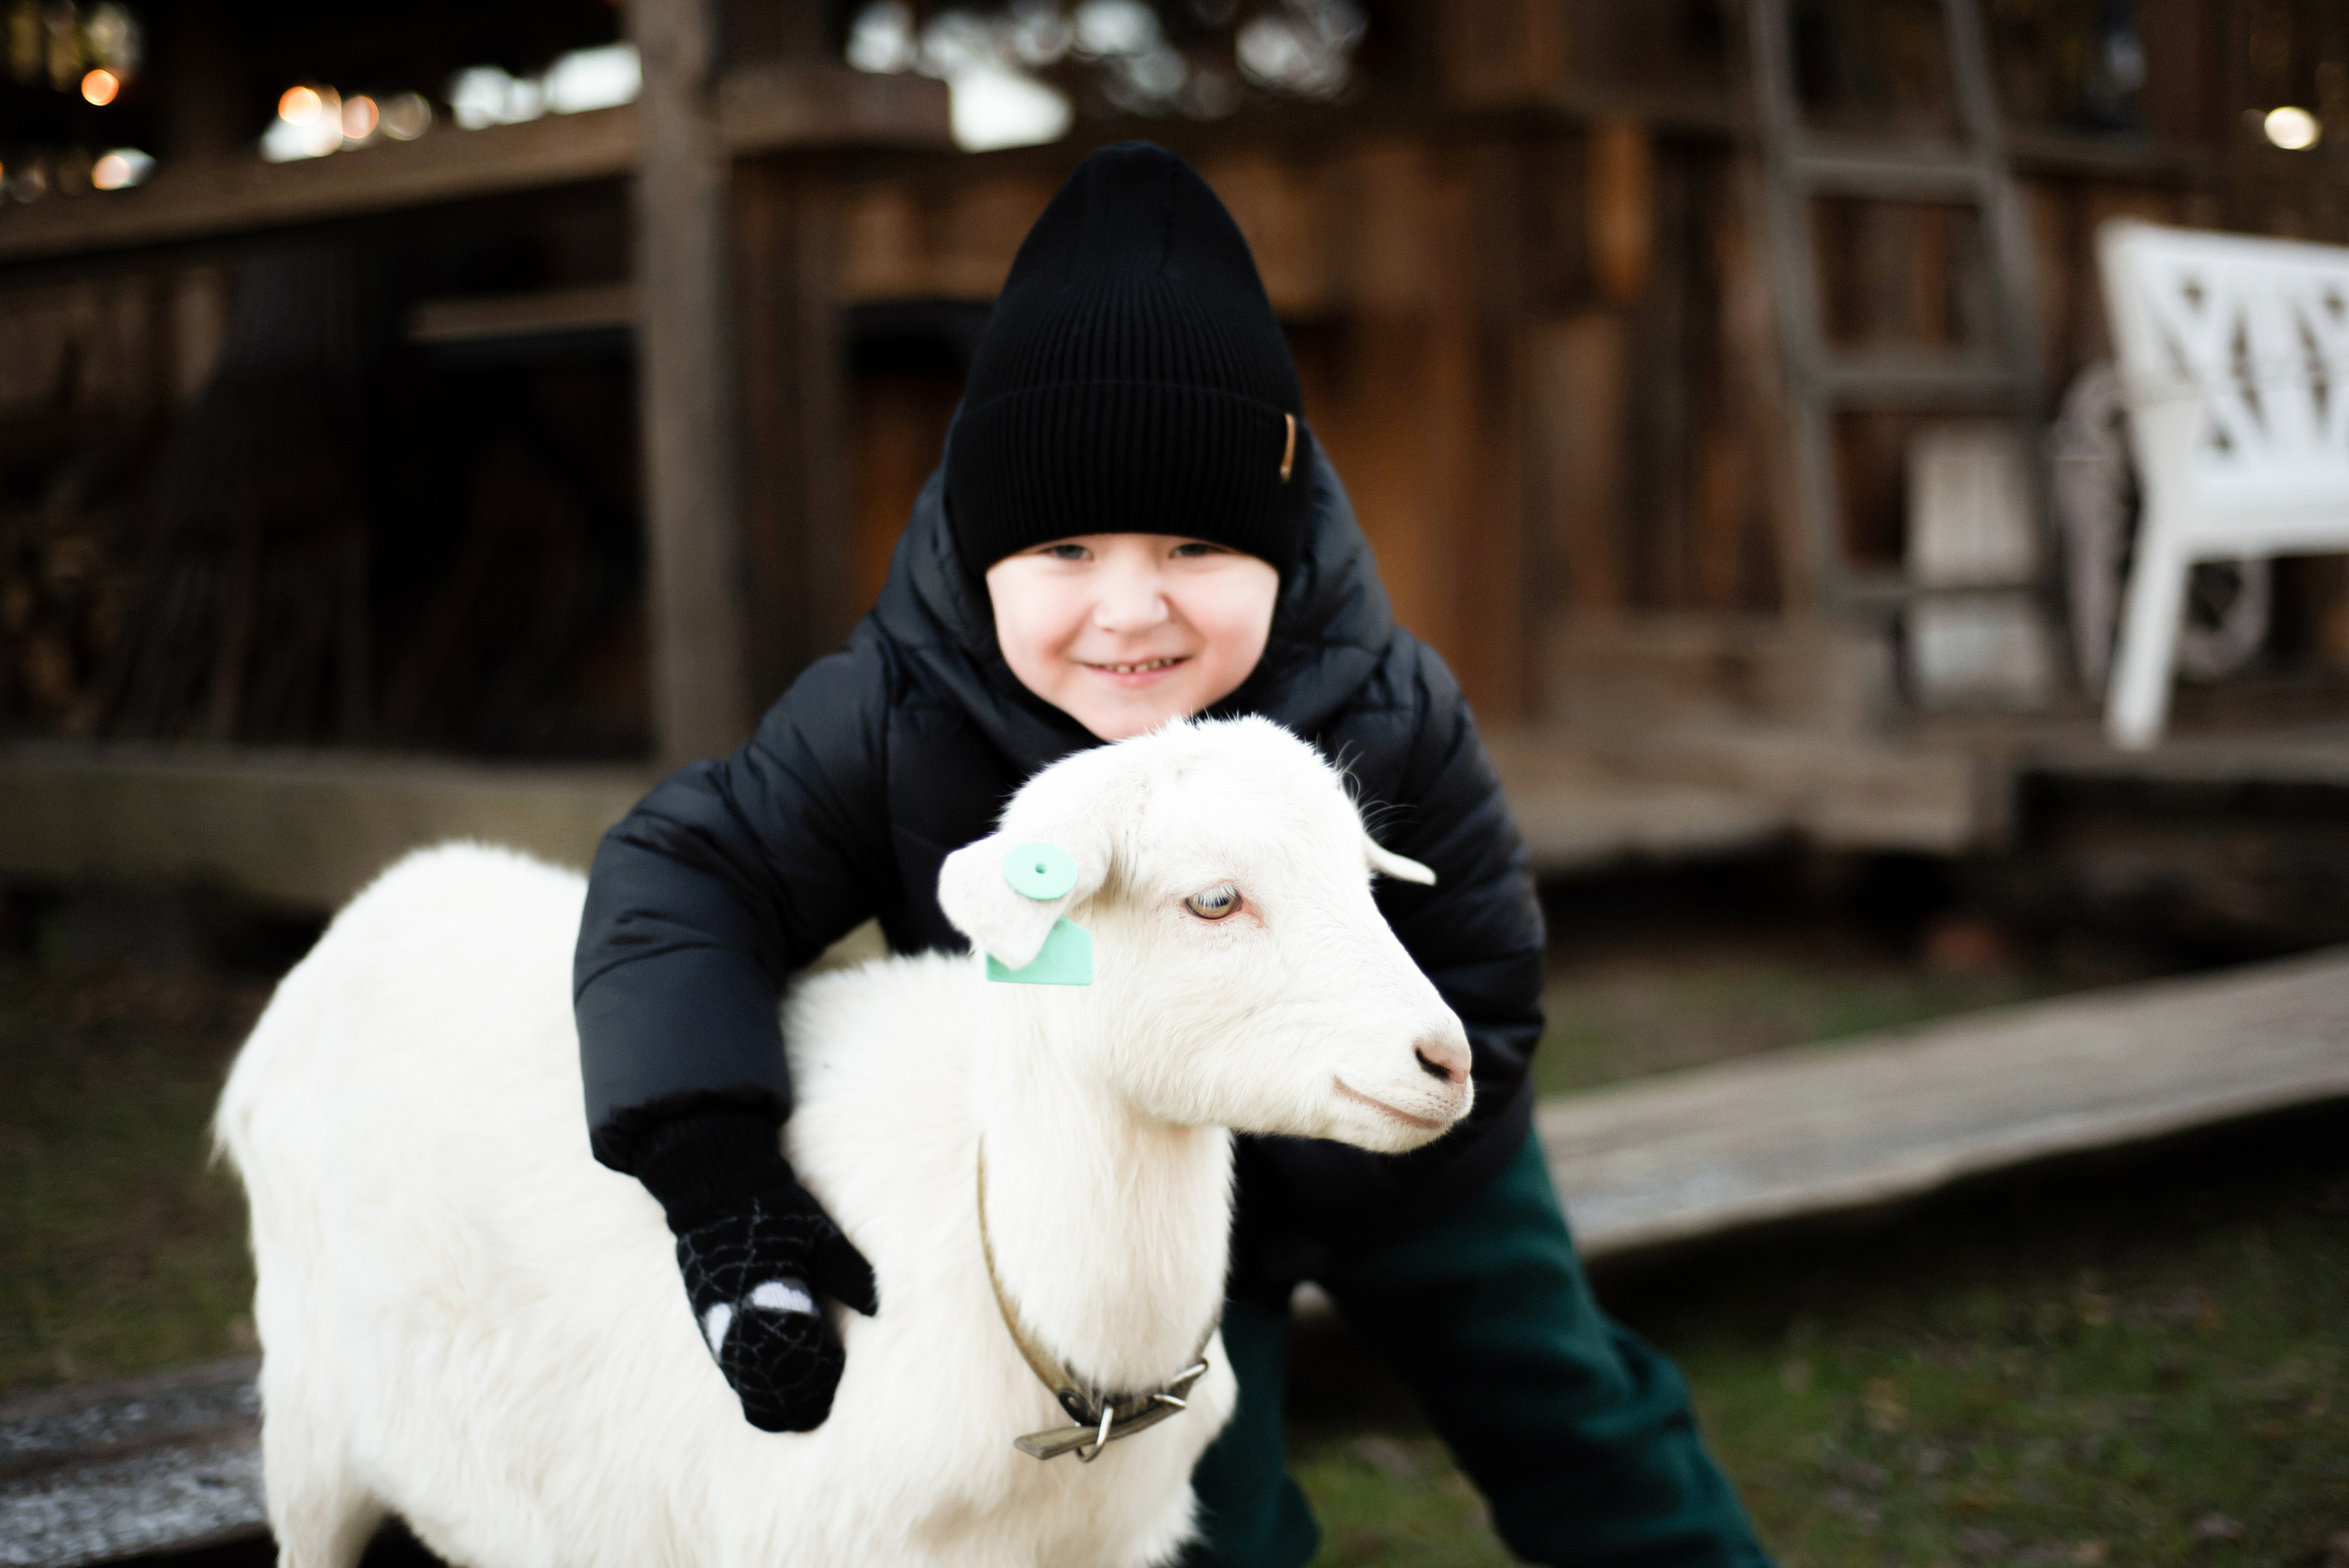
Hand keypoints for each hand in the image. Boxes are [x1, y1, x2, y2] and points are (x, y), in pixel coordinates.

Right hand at [673, 1175, 878, 1433]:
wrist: (718, 1193)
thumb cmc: (776, 1211)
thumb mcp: (819, 1235)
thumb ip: (848, 1273)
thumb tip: (876, 1310)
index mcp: (774, 1297)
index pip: (800, 1358)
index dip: (820, 1374)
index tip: (837, 1368)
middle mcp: (743, 1320)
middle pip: (772, 1383)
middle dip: (799, 1399)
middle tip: (822, 1405)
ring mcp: (721, 1326)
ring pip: (748, 1385)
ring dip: (775, 1400)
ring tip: (802, 1410)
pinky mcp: (709, 1324)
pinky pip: (731, 1373)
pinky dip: (753, 1390)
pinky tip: (770, 1398)